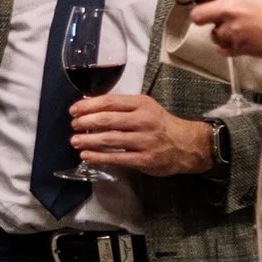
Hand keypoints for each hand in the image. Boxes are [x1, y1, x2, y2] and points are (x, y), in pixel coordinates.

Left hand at [70, 93, 214, 176]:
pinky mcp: (145, 159)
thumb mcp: (145, 107)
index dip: (88, 106)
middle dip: (85, 123)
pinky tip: (87, 156)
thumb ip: (121, 106)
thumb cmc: (161, 125)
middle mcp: (144, 121)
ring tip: (75, 141)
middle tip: (74, 126)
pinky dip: (99, 157)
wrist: (188, 145)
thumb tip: (89, 104)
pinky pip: (117, 158)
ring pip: (110, 140)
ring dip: (88, 141)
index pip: (109, 102)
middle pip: (107, 120)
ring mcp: (145, 141)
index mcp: (142, 104)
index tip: (74, 110)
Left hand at [183, 0, 261, 60]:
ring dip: (221, 32)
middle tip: (213, 14)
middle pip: (197, 14)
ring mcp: (234, 30)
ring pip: (212, 34)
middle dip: (203, 15)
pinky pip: (224, 49)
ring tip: (240, 28)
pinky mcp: (241, 48)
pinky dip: (230, 47)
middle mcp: (229, 7)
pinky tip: (244, 40)